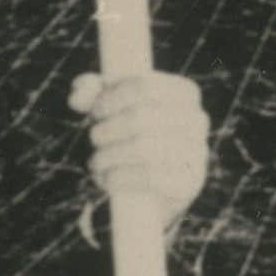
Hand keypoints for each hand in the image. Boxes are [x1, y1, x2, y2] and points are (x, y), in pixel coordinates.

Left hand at [68, 72, 208, 227]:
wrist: (157, 189)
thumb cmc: (133, 137)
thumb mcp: (114, 110)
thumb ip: (93, 94)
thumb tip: (77, 95)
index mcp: (185, 93)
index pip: (145, 86)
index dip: (113, 97)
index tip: (95, 111)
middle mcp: (198, 120)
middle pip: (140, 117)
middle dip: (108, 128)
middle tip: (94, 137)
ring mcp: (197, 152)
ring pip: (143, 148)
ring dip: (109, 155)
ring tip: (95, 161)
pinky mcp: (189, 183)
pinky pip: (150, 178)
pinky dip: (120, 178)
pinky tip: (107, 179)